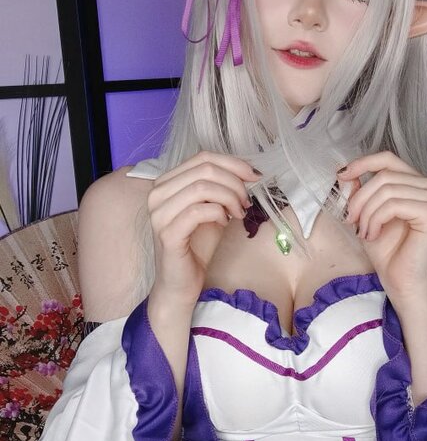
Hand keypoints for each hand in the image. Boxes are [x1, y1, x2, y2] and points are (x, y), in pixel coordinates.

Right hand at [147, 151, 259, 310]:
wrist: (181, 283)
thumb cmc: (196, 246)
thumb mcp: (213, 210)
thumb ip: (221, 188)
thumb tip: (248, 172)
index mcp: (166, 183)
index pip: (202, 157)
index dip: (233, 163)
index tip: (254, 176)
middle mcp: (157, 194)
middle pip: (204, 169)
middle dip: (234, 183)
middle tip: (246, 201)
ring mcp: (159, 213)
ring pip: (202, 187)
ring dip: (230, 198)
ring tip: (239, 213)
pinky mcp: (167, 233)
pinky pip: (199, 211)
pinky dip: (219, 213)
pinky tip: (224, 223)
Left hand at [339, 152, 426, 308]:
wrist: (400, 282)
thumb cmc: (387, 252)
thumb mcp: (366, 215)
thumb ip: (360, 192)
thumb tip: (347, 173)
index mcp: (418, 183)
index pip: (388, 159)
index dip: (363, 163)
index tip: (342, 175)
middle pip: (384, 175)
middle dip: (360, 199)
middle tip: (351, 221)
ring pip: (386, 189)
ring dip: (366, 212)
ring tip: (364, 232)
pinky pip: (393, 204)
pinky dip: (376, 219)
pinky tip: (373, 235)